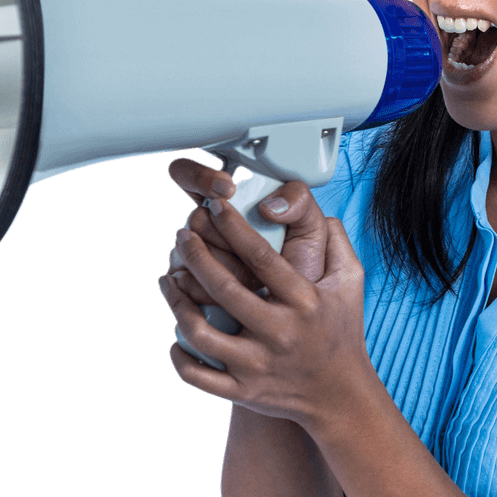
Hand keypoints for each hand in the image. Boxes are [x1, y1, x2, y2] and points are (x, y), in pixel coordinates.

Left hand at [157, 193, 375, 428]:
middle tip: (181, 235)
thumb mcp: (351, 282)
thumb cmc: (341, 330)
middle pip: (224, 288)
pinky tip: (174, 330)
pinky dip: (178, 353)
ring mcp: (258, 365)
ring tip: (168, 279)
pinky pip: (195, 374)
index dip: (233, 227)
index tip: (214, 205)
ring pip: (199, 332)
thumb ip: (336, 240)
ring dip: (176, 301)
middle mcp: (279, 333)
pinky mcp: (243, 391)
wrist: (340, 397)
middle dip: (195, 255)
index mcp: (304, 301)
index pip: (261, 256)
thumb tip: (314, 210)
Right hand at [165, 158, 328, 301]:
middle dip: (229, 237)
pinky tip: (238, 295)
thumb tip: (268, 207)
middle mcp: (206, 229)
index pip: (190, 175)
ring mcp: (192, 258)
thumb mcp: (311, 231)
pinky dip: (216, 290)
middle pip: (197, 218)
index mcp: (230, 206)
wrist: (299, 321)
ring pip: (191, 251)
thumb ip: (300, 201)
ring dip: (229, 266)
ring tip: (256, 280)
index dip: (201, 178)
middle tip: (255, 253)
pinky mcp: (186, 288)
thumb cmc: (302, 271)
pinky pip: (186, 282)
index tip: (227, 189)